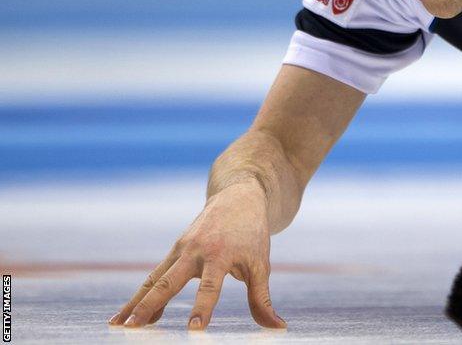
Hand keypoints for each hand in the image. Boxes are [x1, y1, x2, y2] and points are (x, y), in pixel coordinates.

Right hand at [108, 182, 286, 330]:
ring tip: (117, 325)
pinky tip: (132, 316)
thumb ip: (262, 298)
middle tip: (134, 328)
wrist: (238, 198)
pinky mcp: (175, 250)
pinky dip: (143, 294)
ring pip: (154, 278)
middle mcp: (196, 251)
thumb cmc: (252, 234)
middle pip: (169, 281)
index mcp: (221, 254)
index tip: (194, 329)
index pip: (211, 287)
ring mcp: (181, 249)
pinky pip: (155, 275)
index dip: (202, 308)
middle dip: (150, 305)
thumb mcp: (260, 264)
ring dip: (135, 302)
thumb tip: (278, 328)